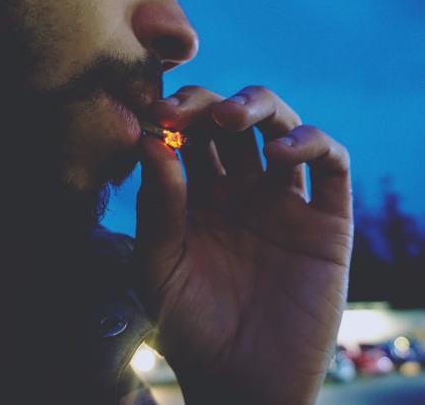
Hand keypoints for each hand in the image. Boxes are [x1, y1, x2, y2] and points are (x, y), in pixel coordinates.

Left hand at [134, 86, 352, 403]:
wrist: (241, 379)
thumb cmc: (189, 325)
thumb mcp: (157, 266)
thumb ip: (156, 206)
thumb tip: (150, 141)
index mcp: (198, 194)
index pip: (189, 135)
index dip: (173, 116)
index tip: (153, 112)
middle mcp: (241, 188)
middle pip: (232, 121)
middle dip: (208, 104)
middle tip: (184, 110)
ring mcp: (283, 200)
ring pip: (281, 126)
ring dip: (258, 107)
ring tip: (230, 117)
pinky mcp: (325, 220)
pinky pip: (330, 164)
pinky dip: (312, 143)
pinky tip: (281, 154)